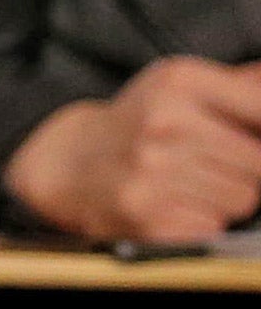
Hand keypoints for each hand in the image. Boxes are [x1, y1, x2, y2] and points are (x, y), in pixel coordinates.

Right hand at [5, 58, 260, 239]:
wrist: (67, 164)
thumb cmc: (136, 123)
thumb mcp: (178, 85)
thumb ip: (240, 83)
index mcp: (178, 82)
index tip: (252, 135)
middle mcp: (163, 123)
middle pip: (258, 162)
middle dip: (246, 168)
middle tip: (212, 162)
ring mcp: (152, 171)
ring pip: (242, 198)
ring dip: (224, 197)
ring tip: (190, 183)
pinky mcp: (145, 215)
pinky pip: (213, 226)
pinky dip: (201, 221)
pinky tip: (174, 204)